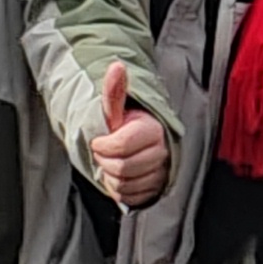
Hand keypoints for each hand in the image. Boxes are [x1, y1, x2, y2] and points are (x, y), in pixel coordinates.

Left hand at [89, 59, 170, 208]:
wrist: (140, 146)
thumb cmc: (127, 126)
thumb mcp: (117, 109)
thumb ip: (115, 90)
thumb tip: (116, 66)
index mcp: (154, 130)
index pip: (121, 145)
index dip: (103, 145)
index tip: (100, 139)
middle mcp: (162, 153)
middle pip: (122, 168)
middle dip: (106, 161)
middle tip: (106, 151)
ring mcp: (160, 173)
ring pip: (124, 185)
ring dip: (111, 176)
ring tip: (115, 162)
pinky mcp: (154, 191)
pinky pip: (128, 198)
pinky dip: (119, 189)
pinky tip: (121, 176)